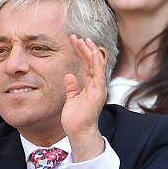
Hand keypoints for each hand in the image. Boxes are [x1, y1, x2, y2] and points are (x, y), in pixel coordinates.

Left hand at [61, 35, 106, 161]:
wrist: (78, 131)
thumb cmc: (75, 119)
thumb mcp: (71, 98)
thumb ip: (72, 87)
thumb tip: (69, 76)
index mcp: (90, 85)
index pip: (87, 64)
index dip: (81, 52)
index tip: (74, 41)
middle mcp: (96, 84)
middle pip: (92, 62)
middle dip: (85, 48)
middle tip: (77, 37)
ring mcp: (98, 88)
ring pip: (96, 65)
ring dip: (90, 52)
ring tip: (83, 40)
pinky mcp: (98, 92)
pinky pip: (98, 74)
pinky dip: (96, 62)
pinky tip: (93, 52)